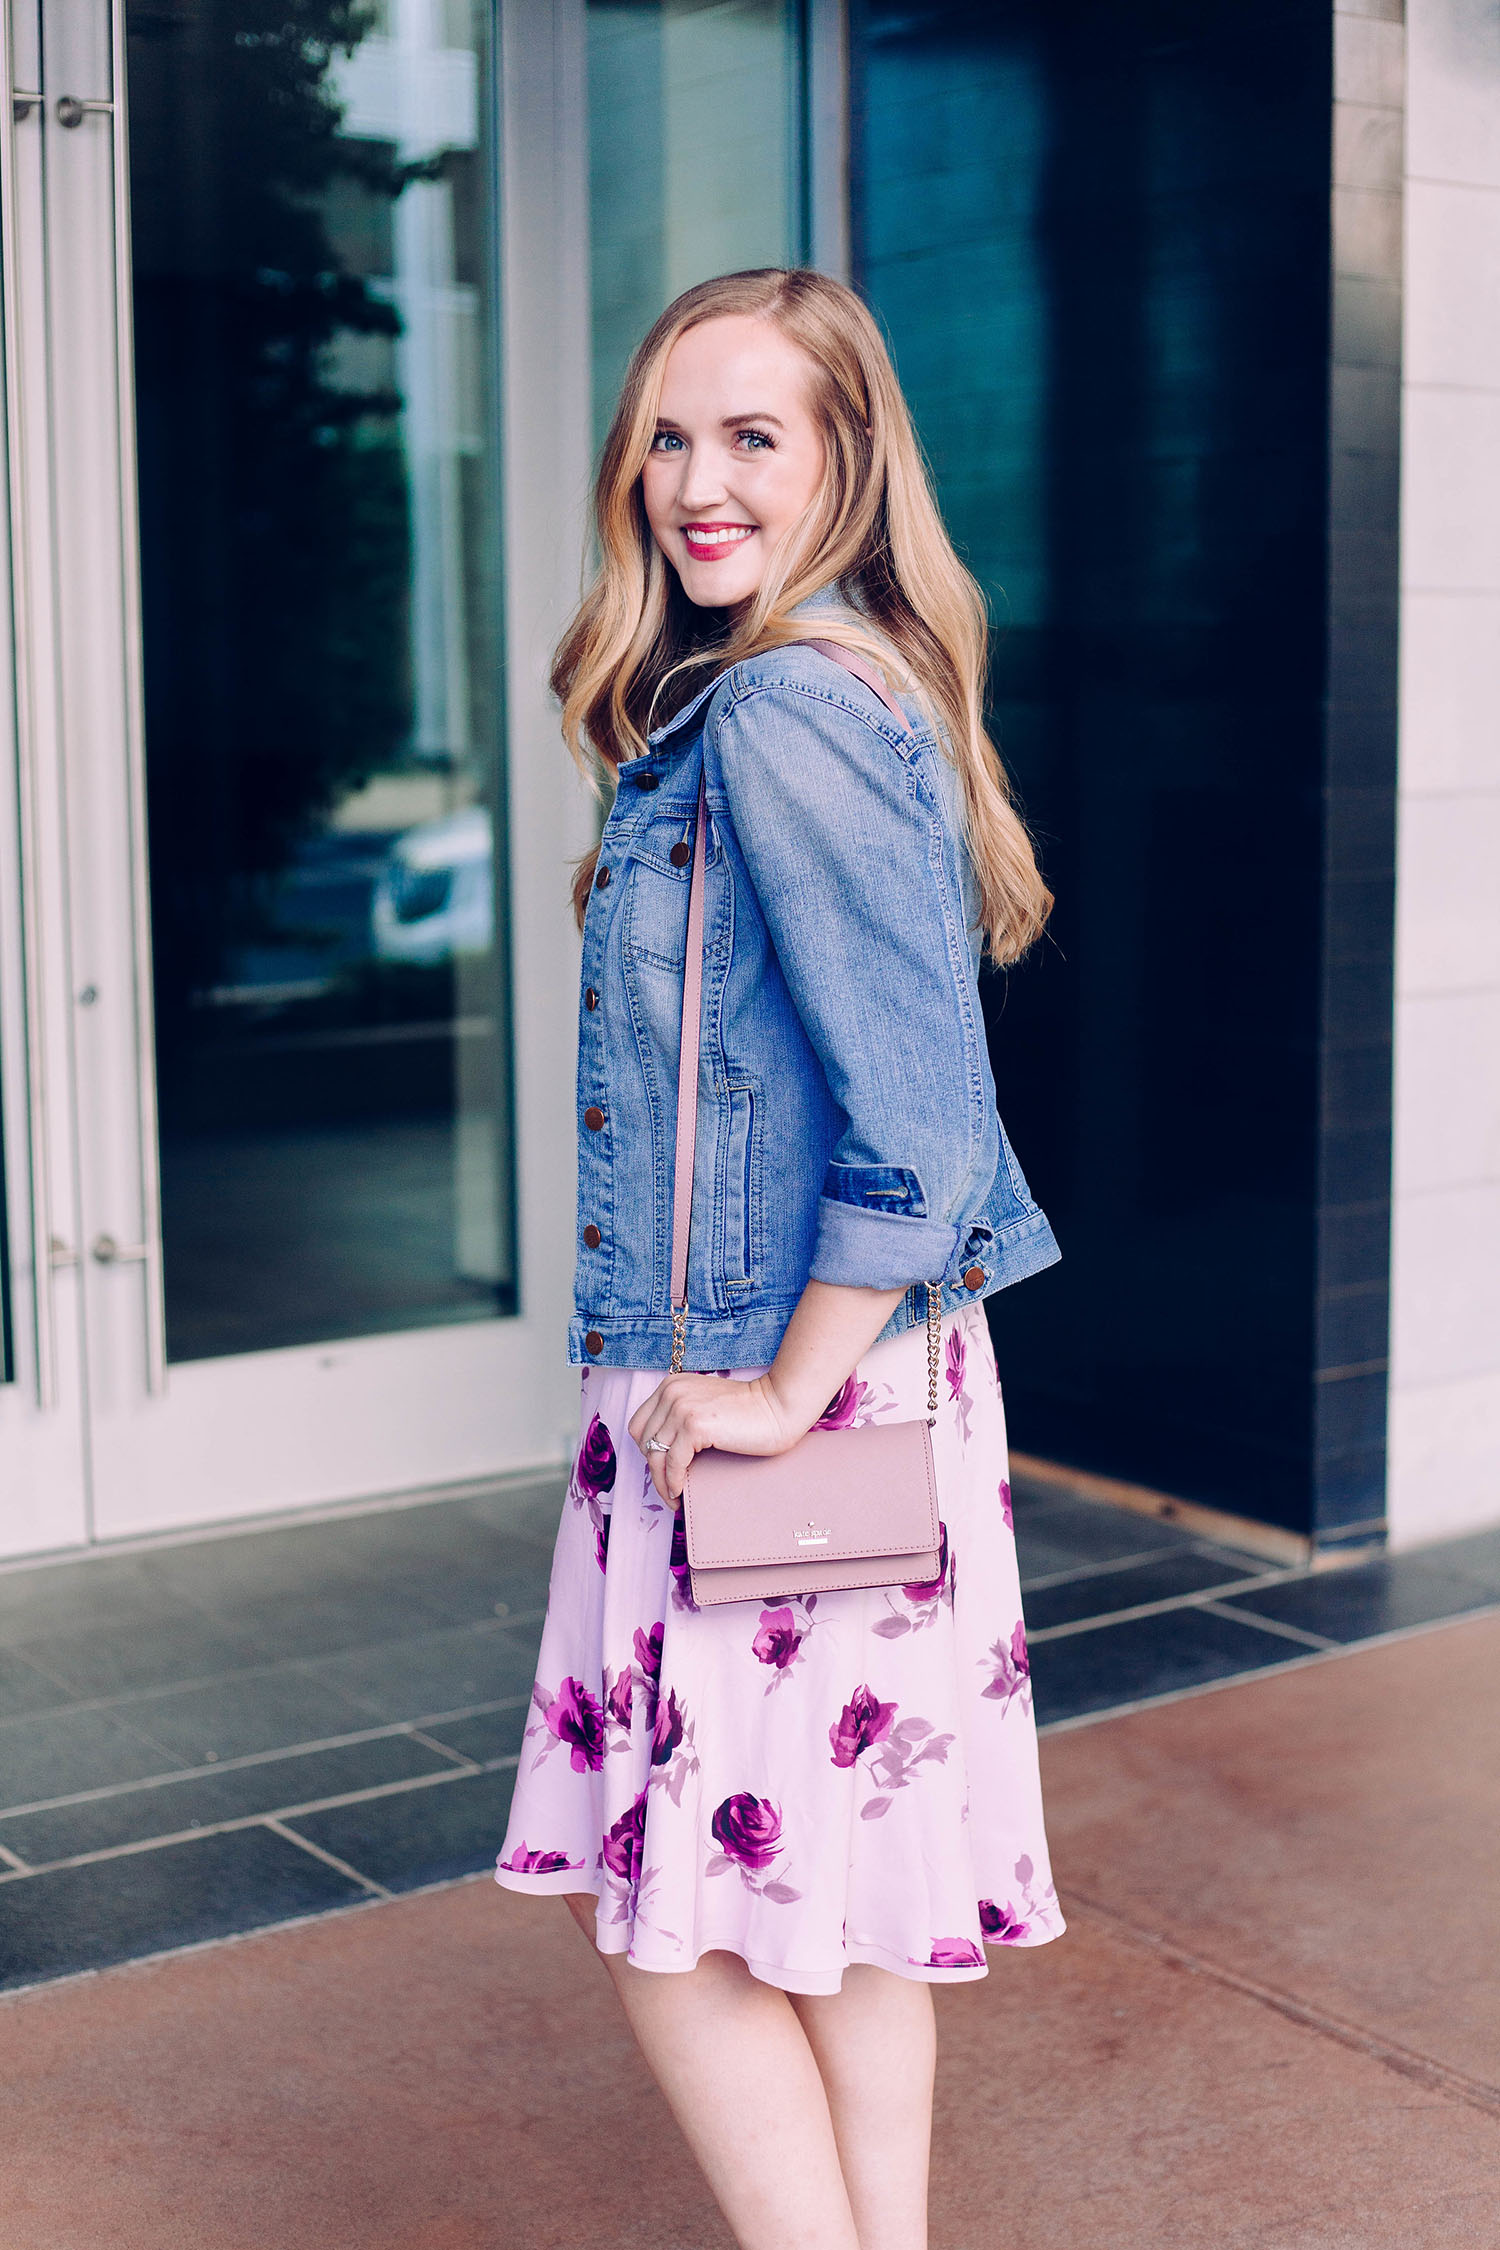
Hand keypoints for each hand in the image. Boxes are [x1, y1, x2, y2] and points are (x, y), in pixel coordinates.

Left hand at [628, 1373, 805, 1506]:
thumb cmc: (750, 1412)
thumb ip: (681, 1419)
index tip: (661, 1469)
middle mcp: (672, 1392)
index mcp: (672, 1385)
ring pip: (655, 1455)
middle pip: (644, 1441)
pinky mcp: (694, 1425)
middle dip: (653, 1469)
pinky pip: (672, 1463)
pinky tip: (680, 1491)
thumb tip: (661, 1457)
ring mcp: (681, 1407)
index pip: (640, 1425)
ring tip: (673, 1497)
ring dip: (662, 1482)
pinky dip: (673, 1481)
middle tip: (669, 1487)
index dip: (648, 1451)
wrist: (779, 1407)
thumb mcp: (704, 1406)